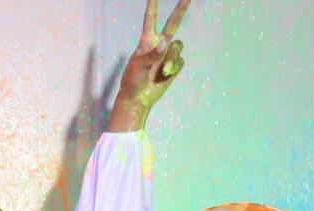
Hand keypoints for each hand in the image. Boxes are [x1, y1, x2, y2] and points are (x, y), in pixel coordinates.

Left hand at [106, 0, 193, 131]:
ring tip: (162, 71)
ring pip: (178, 46)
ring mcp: (167, 54)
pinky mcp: (174, 65)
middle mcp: (159, 44)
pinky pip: (180, 61)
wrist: (138, 98)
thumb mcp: (137, 66)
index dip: (153, 5)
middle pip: (173, 23)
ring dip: (171, 59)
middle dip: (181, 9)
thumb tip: (165, 43)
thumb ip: (152, 54)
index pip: (151, 19)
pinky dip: (174, 68)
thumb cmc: (132, 80)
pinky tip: (165, 75)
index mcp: (146, 40)